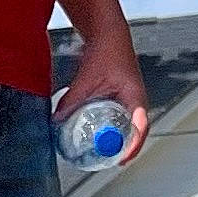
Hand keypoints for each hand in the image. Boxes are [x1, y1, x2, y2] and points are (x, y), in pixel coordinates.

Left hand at [55, 36, 149, 162]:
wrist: (108, 34)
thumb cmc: (106, 50)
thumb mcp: (87, 78)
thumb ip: (72, 100)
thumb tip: (57, 120)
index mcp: (136, 96)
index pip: (140, 127)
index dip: (132, 145)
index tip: (122, 158)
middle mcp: (136, 103)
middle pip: (135, 134)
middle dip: (123, 150)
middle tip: (106, 161)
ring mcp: (131, 103)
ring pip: (128, 129)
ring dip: (117, 142)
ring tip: (102, 154)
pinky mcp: (122, 102)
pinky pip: (120, 122)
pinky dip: (110, 131)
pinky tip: (97, 137)